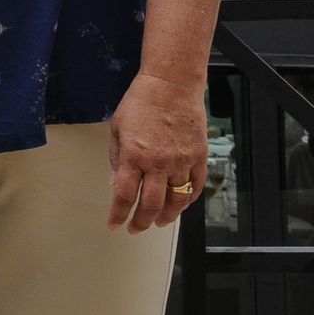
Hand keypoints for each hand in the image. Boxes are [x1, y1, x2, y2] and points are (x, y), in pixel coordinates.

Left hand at [107, 72, 208, 233]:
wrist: (171, 85)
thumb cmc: (140, 102)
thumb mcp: (117, 129)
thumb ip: (117, 159)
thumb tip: (116, 183)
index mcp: (133, 155)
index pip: (124, 195)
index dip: (118, 214)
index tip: (114, 224)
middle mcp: (158, 163)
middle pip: (151, 205)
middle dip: (141, 222)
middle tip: (135, 228)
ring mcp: (181, 161)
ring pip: (176, 201)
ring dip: (166, 216)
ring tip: (157, 222)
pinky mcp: (199, 157)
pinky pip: (195, 187)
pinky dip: (187, 201)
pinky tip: (179, 205)